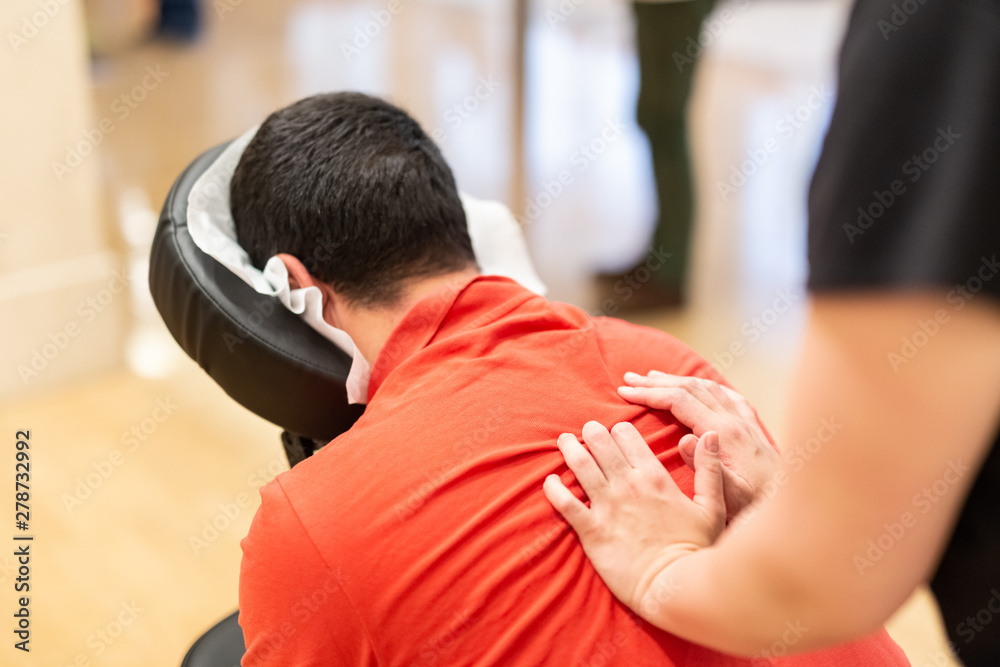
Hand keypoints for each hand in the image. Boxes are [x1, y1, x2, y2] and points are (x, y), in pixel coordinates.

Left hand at [543, 421, 724, 617]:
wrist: (673, 588)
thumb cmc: (696, 549)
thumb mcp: (713, 506)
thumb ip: (709, 469)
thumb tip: (711, 434)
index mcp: (654, 476)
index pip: (628, 436)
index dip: (619, 430)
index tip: (614, 432)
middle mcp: (627, 485)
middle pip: (600, 444)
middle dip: (590, 433)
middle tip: (585, 430)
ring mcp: (607, 506)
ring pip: (580, 465)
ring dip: (569, 450)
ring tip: (563, 442)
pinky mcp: (591, 530)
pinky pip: (565, 503)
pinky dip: (554, 488)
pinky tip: (550, 481)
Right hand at [618, 371, 779, 519]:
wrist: (799, 511)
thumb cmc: (759, 510)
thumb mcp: (730, 499)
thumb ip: (708, 469)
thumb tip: (685, 439)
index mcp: (725, 435)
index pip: (680, 401)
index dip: (650, 393)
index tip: (625, 391)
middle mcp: (736, 422)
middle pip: (691, 389)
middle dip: (657, 381)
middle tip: (629, 377)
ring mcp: (747, 424)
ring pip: (707, 389)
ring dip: (678, 380)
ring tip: (654, 377)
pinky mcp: (754, 432)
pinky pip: (727, 397)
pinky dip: (706, 387)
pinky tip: (702, 388)